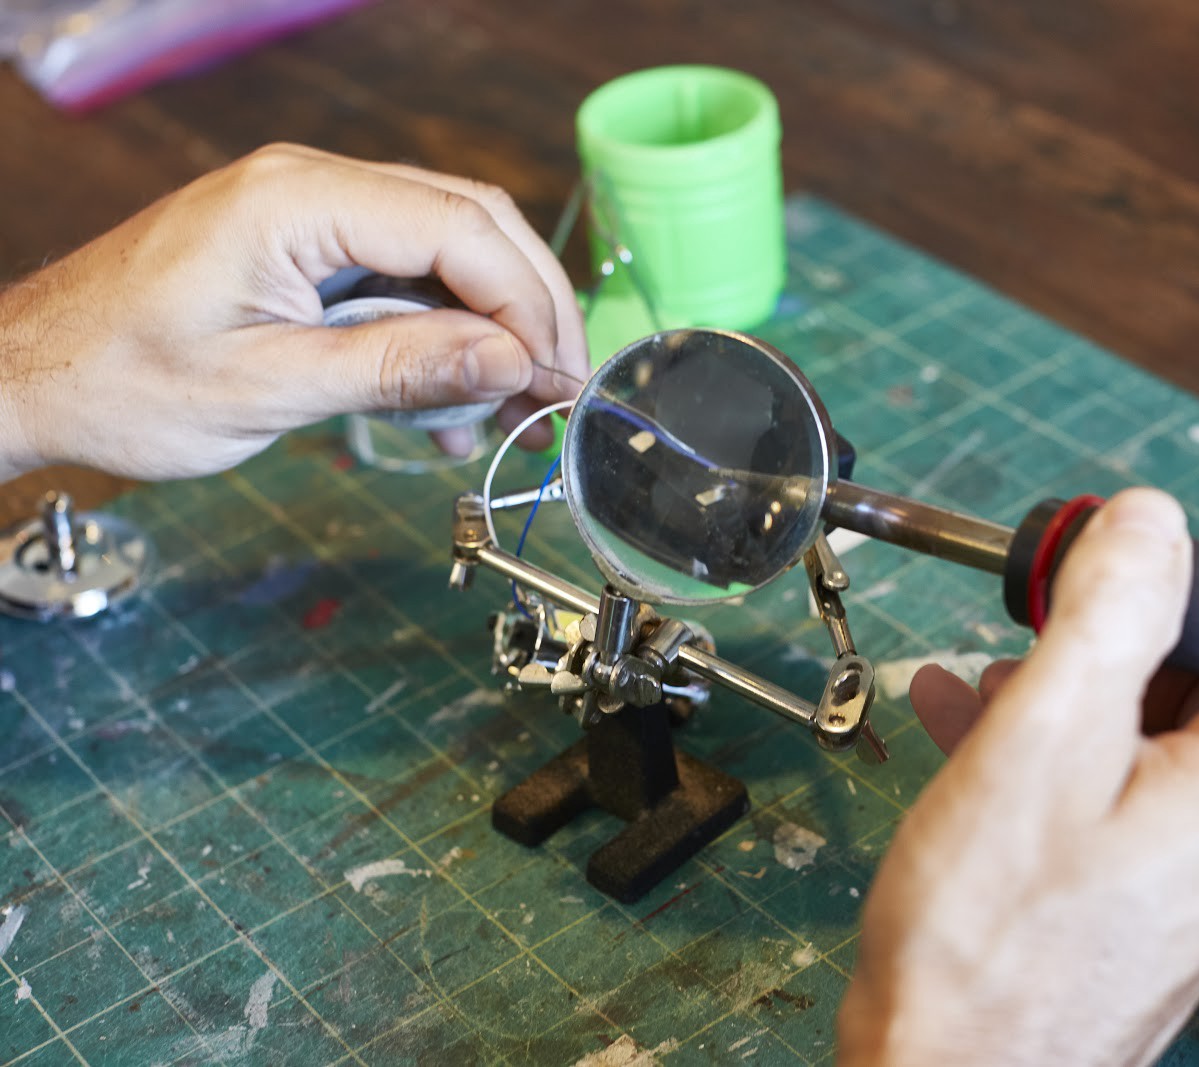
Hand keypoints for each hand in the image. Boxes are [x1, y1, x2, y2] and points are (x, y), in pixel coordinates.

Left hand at [0, 143, 587, 479]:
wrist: (28, 379)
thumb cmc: (117, 382)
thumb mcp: (268, 390)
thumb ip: (398, 369)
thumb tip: (511, 361)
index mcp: (297, 200)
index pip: (459, 226)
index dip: (526, 303)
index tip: (557, 379)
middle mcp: (311, 186)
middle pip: (470, 221)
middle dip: (529, 308)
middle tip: (561, 390)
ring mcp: (310, 214)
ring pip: (447, 250)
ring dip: (491, 328)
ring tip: (516, 409)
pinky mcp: (306, 251)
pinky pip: (402, 279)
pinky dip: (441, 338)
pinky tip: (452, 406)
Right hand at [837, 489, 1198, 1065]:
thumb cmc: (992, 937)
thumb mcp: (1043, 738)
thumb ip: (1109, 615)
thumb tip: (1150, 520)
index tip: (1119, 576)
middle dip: (1123, 634)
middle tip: (1036, 618)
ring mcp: (1189, 874)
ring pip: (1151, 736)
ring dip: (1072, 687)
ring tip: (984, 678)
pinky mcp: (1134, 898)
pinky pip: (1112, 791)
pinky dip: (1050, 748)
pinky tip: (965, 723)